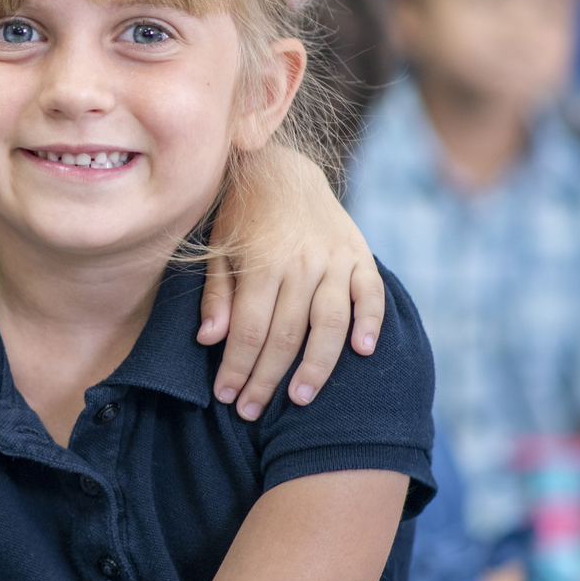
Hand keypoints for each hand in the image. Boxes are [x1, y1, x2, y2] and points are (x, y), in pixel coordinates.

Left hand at [198, 145, 384, 419]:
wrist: (283, 169)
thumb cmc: (241, 215)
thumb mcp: (217, 247)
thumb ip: (216, 293)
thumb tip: (210, 339)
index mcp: (262, 263)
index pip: (250, 330)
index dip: (237, 367)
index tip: (225, 397)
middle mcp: (301, 264)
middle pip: (285, 335)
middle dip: (267, 379)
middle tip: (251, 411)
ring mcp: (334, 260)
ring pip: (330, 324)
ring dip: (316, 366)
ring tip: (299, 400)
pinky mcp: (359, 255)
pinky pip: (369, 294)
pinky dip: (370, 322)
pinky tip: (364, 352)